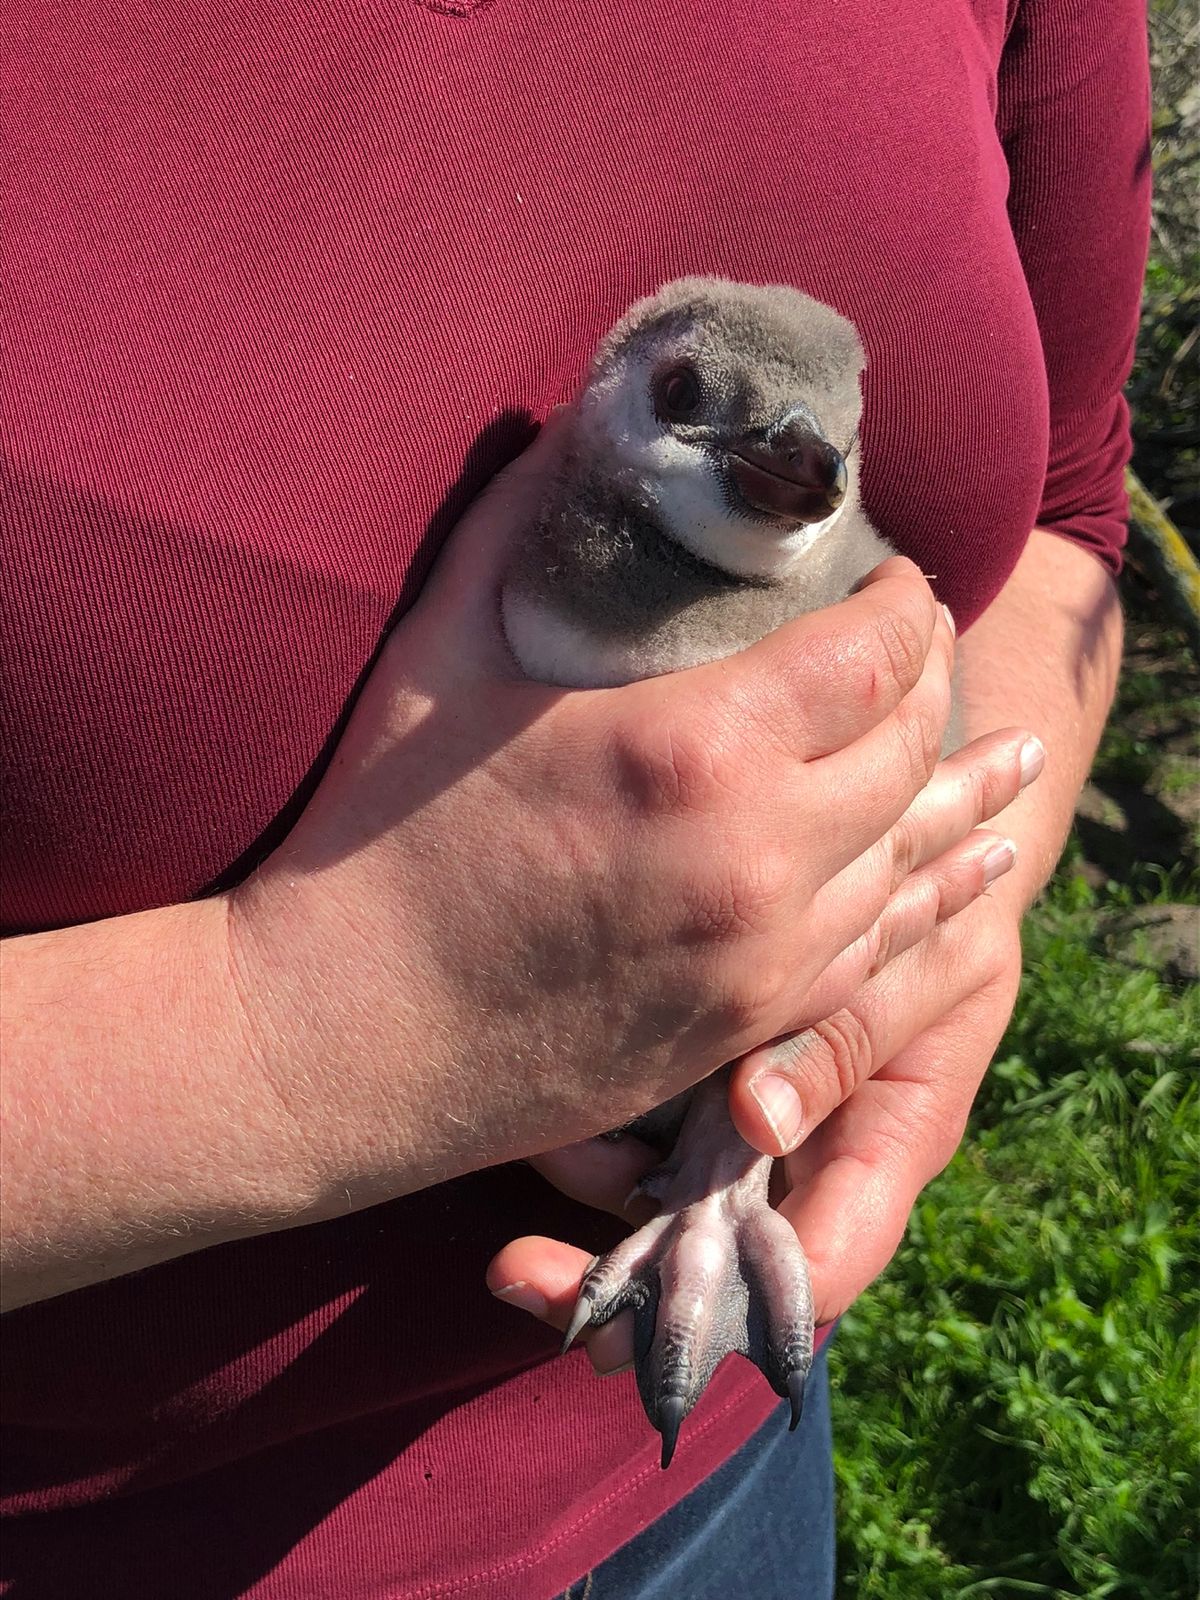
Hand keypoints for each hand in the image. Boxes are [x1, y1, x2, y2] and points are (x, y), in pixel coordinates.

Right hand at [227, 417, 1035, 1213]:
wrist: (346, 1039)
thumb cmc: (377, 839)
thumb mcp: (443, 651)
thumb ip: (525, 520)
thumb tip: (583, 419)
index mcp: (699, 746)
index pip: (872, 650)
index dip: (907, 598)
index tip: (898, 574)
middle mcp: (764, 855)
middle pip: (910, 746)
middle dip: (933, 678)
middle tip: (921, 643)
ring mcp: (766, 956)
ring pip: (916, 853)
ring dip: (962, 792)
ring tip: (1011, 760)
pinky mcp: (749, 1028)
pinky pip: (881, 951)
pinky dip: (933, 899)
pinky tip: (969, 878)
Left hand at [487, 890, 1022, 1369]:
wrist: (935, 855)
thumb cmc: (956, 910)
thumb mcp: (934, 963)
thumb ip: (854, 1038)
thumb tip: (760, 1122)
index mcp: (885, 1153)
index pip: (816, 1270)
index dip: (727, 1314)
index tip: (623, 1324)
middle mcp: (812, 1159)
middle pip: (722, 1265)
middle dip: (618, 1286)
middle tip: (516, 1276)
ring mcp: (760, 1123)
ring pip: (672, 1198)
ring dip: (595, 1185)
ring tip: (538, 1139)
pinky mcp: (716, 1076)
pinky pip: (654, 1122)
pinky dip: (602, 1121)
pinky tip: (552, 1093)